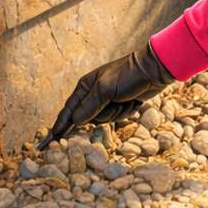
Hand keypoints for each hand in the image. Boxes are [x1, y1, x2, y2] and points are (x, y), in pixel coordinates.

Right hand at [40, 44, 176, 147]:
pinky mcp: (120, 105)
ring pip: (104, 120)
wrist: (154, 70)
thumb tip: (75, 122)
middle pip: (88, 119)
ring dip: (117, 113)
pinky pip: (117, 118)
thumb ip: (89, 106)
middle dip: (103, 115)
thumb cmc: (128, 75)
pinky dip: (126, 112)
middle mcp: (94, 94)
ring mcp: (108, 101)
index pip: (69, 109)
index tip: (52, 137)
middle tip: (114, 103)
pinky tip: (132, 102)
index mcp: (85, 87)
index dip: (61, 124)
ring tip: (125, 100)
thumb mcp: (105, 89)